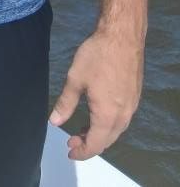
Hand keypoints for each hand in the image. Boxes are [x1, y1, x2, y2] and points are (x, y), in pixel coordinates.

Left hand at [49, 29, 143, 159]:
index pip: (95, 144)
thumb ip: (65, 103)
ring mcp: (132, 106)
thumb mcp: (75, 79)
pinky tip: (97, 115)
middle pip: (107, 140)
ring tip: (82, 130)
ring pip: (115, 130)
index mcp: (108, 115)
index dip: (82, 151)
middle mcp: (123, 116)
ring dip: (99, 134)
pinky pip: (121, 119)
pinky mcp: (134, 96)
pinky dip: (108, 124)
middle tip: (71, 140)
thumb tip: (54, 122)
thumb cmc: (97, 56)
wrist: (122, 36)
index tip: (69, 151)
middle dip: (89, 144)